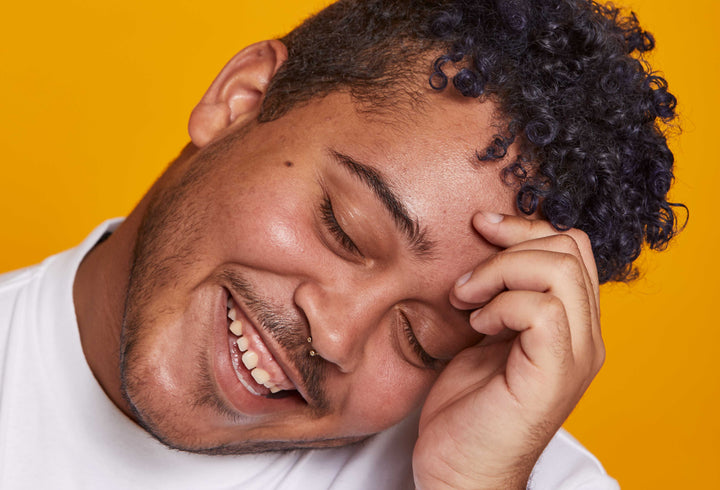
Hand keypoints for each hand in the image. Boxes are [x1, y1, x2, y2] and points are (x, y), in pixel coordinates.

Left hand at [412, 211, 604, 488]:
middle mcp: (585, 337)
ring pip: (560, 270)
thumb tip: (487, 244)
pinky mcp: (553, 374)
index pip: (571, 248)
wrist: (458, 468)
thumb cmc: (466, 406)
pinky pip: (542, 309)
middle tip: (468, 278)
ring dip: (500, 272)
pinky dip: (500, 304)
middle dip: (511, 244)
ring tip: (466, 300)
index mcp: (571, 324)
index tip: (480, 227)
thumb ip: (501, 295)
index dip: (524, 227)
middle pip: (571, 248)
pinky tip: (476, 325)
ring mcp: (575, 356)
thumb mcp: (485, 334)